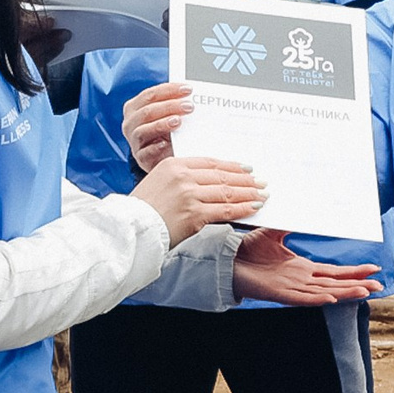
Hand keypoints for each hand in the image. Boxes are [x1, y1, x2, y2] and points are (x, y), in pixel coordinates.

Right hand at [123, 81, 194, 171]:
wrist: (161, 156)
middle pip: (147, 111)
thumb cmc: (165, 131)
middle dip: (169, 106)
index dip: (169, 90)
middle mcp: (130, 123)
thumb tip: (192, 97)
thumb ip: (174, 105)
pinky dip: (155, 148)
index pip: (150, 95)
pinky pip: (145, 153)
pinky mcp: (141, 158)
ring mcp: (134, 141)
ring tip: (178, 121)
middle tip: (189, 106)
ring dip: (161, 124)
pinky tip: (166, 144)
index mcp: (134, 108)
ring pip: (143, 130)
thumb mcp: (166, 115)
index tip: (188, 89)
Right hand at [131, 155, 264, 244]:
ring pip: (226, 192)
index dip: (231, 166)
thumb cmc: (144, 209)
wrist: (131, 230)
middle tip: (261, 182)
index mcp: (173, 164)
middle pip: (221, 176)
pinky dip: (242, 209)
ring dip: (248, 194)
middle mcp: (182, 176)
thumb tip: (210, 180)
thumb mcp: (159, 182)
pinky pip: (225, 210)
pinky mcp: (194, 215)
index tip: (246, 168)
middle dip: (245, 179)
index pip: (210, 162)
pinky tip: (253, 208)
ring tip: (262, 195)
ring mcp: (189, 195)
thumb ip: (181, 177)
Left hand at [233, 230, 378, 305]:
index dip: (354, 272)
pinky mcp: (279, 293)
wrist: (227, 260)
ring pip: (325, 292)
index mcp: (302, 267)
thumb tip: (307, 212)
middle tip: (379, 286)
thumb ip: (291, 223)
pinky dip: (317, 297)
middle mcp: (301, 280)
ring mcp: (292, 288)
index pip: (334, 272)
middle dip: (358, 285)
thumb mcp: (274, 231)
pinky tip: (332, 296)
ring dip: (345, 292)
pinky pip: (302, 297)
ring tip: (365, 292)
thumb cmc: (248, 249)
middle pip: (336, 283)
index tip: (373, 271)